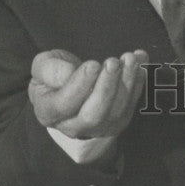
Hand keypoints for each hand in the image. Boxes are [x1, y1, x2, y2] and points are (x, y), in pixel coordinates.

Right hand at [28, 48, 147, 139]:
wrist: (71, 86)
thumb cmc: (55, 74)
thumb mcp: (43, 66)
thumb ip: (50, 69)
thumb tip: (70, 73)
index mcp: (49, 112)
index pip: (65, 105)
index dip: (80, 85)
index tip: (93, 64)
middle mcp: (74, 126)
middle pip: (93, 116)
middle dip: (106, 88)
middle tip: (113, 62)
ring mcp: (99, 127)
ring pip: (116, 112)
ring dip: (126, 83)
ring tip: (129, 58)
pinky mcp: (119, 121)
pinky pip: (132, 104)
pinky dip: (139, 81)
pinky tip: (141, 58)